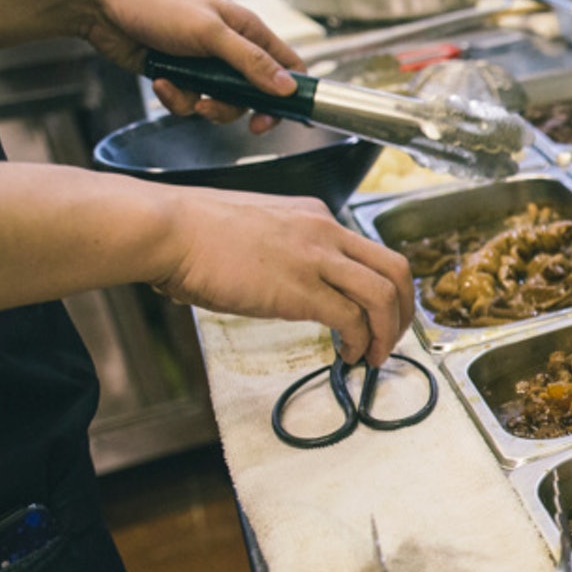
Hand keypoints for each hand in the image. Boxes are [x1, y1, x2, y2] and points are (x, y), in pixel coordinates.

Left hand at [74, 0, 305, 131]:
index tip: (282, 115)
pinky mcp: (179, 76)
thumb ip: (251, 62)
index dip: (292, 93)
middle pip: (255, 93)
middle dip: (240, 108)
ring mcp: (204, 64)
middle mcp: (229, 48)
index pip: (287, 65)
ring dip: (204, 106)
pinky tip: (161, 83)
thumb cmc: (154, 3)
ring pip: (222, 103)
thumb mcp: (209, 33)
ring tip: (186, 96)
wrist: (97, 5)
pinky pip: (190, 102)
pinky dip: (176, 98)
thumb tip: (287, 87)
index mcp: (247, 30)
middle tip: (229, 116)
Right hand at [152, 187, 414, 364]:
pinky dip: (361, 342)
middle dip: (404, 309)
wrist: (167, 229)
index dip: (383, 286)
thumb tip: (284, 282)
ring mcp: (316, 259)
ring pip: (383, 295)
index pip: (370, 250)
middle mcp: (325, 232)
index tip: (378, 313)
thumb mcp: (256, 227)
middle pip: (395, 268)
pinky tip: (349, 355)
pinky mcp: (300, 289)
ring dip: (390, 332)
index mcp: (316, 216)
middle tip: (394, 336)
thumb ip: (283, 248)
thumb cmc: (194, 232)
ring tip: (378, 356)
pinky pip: (353, 319)